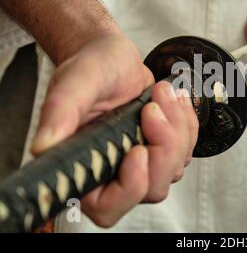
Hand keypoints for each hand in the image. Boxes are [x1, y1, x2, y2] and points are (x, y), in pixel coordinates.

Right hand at [31, 34, 198, 226]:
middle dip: (163, 148)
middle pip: (152, 189)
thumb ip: (60, 113)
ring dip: (177, 129)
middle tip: (152, 110)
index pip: (108, 206)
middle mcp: (114, 170)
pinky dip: (186, 122)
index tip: (138, 151)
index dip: (130, 187)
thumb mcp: (74, 83)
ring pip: (174, 168)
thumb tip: (43, 146)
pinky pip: (187, 147)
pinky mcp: (161, 147)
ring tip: (161, 94)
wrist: (110, 56)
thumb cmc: (89, 68)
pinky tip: (173, 99)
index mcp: (85, 165)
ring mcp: (142, 161)